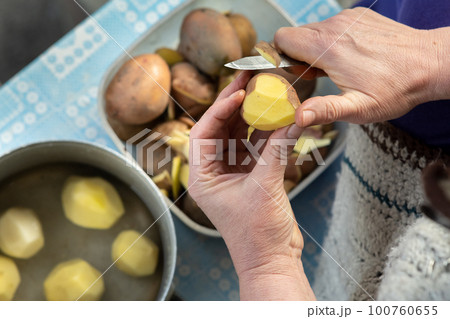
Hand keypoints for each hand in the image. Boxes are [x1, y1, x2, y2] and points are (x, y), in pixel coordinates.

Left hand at [188, 72, 314, 299]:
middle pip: (222, 128)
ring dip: (253, 115)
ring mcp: (235, 173)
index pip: (203, 132)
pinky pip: (259, 146)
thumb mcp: (265, 187)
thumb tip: (293, 117)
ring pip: (241, 135)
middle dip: (235, 103)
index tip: (238, 91)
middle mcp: (216, 171)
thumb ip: (278, 149)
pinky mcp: (254, 176)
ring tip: (265, 90)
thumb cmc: (257, 234)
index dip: (219, 108)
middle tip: (249, 76)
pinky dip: (269, 132)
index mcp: (203, 176)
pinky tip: (280, 115)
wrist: (273, 260)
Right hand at [274, 8, 447, 126]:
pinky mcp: (359, 16)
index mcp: (327, 48)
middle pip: (295, 34)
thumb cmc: (396, 88)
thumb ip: (324, 110)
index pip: (282, 39)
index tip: (292, 73)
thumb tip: (298, 117)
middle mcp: (334, 26)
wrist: (430, 63)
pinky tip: (351, 56)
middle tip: (318, 75)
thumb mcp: (359, 108)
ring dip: (316, 48)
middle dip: (297, 55)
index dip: (280, 56)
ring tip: (337, 68)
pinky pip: (332, 26)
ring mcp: (348, 18)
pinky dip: (332, 40)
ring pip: (313, 30)